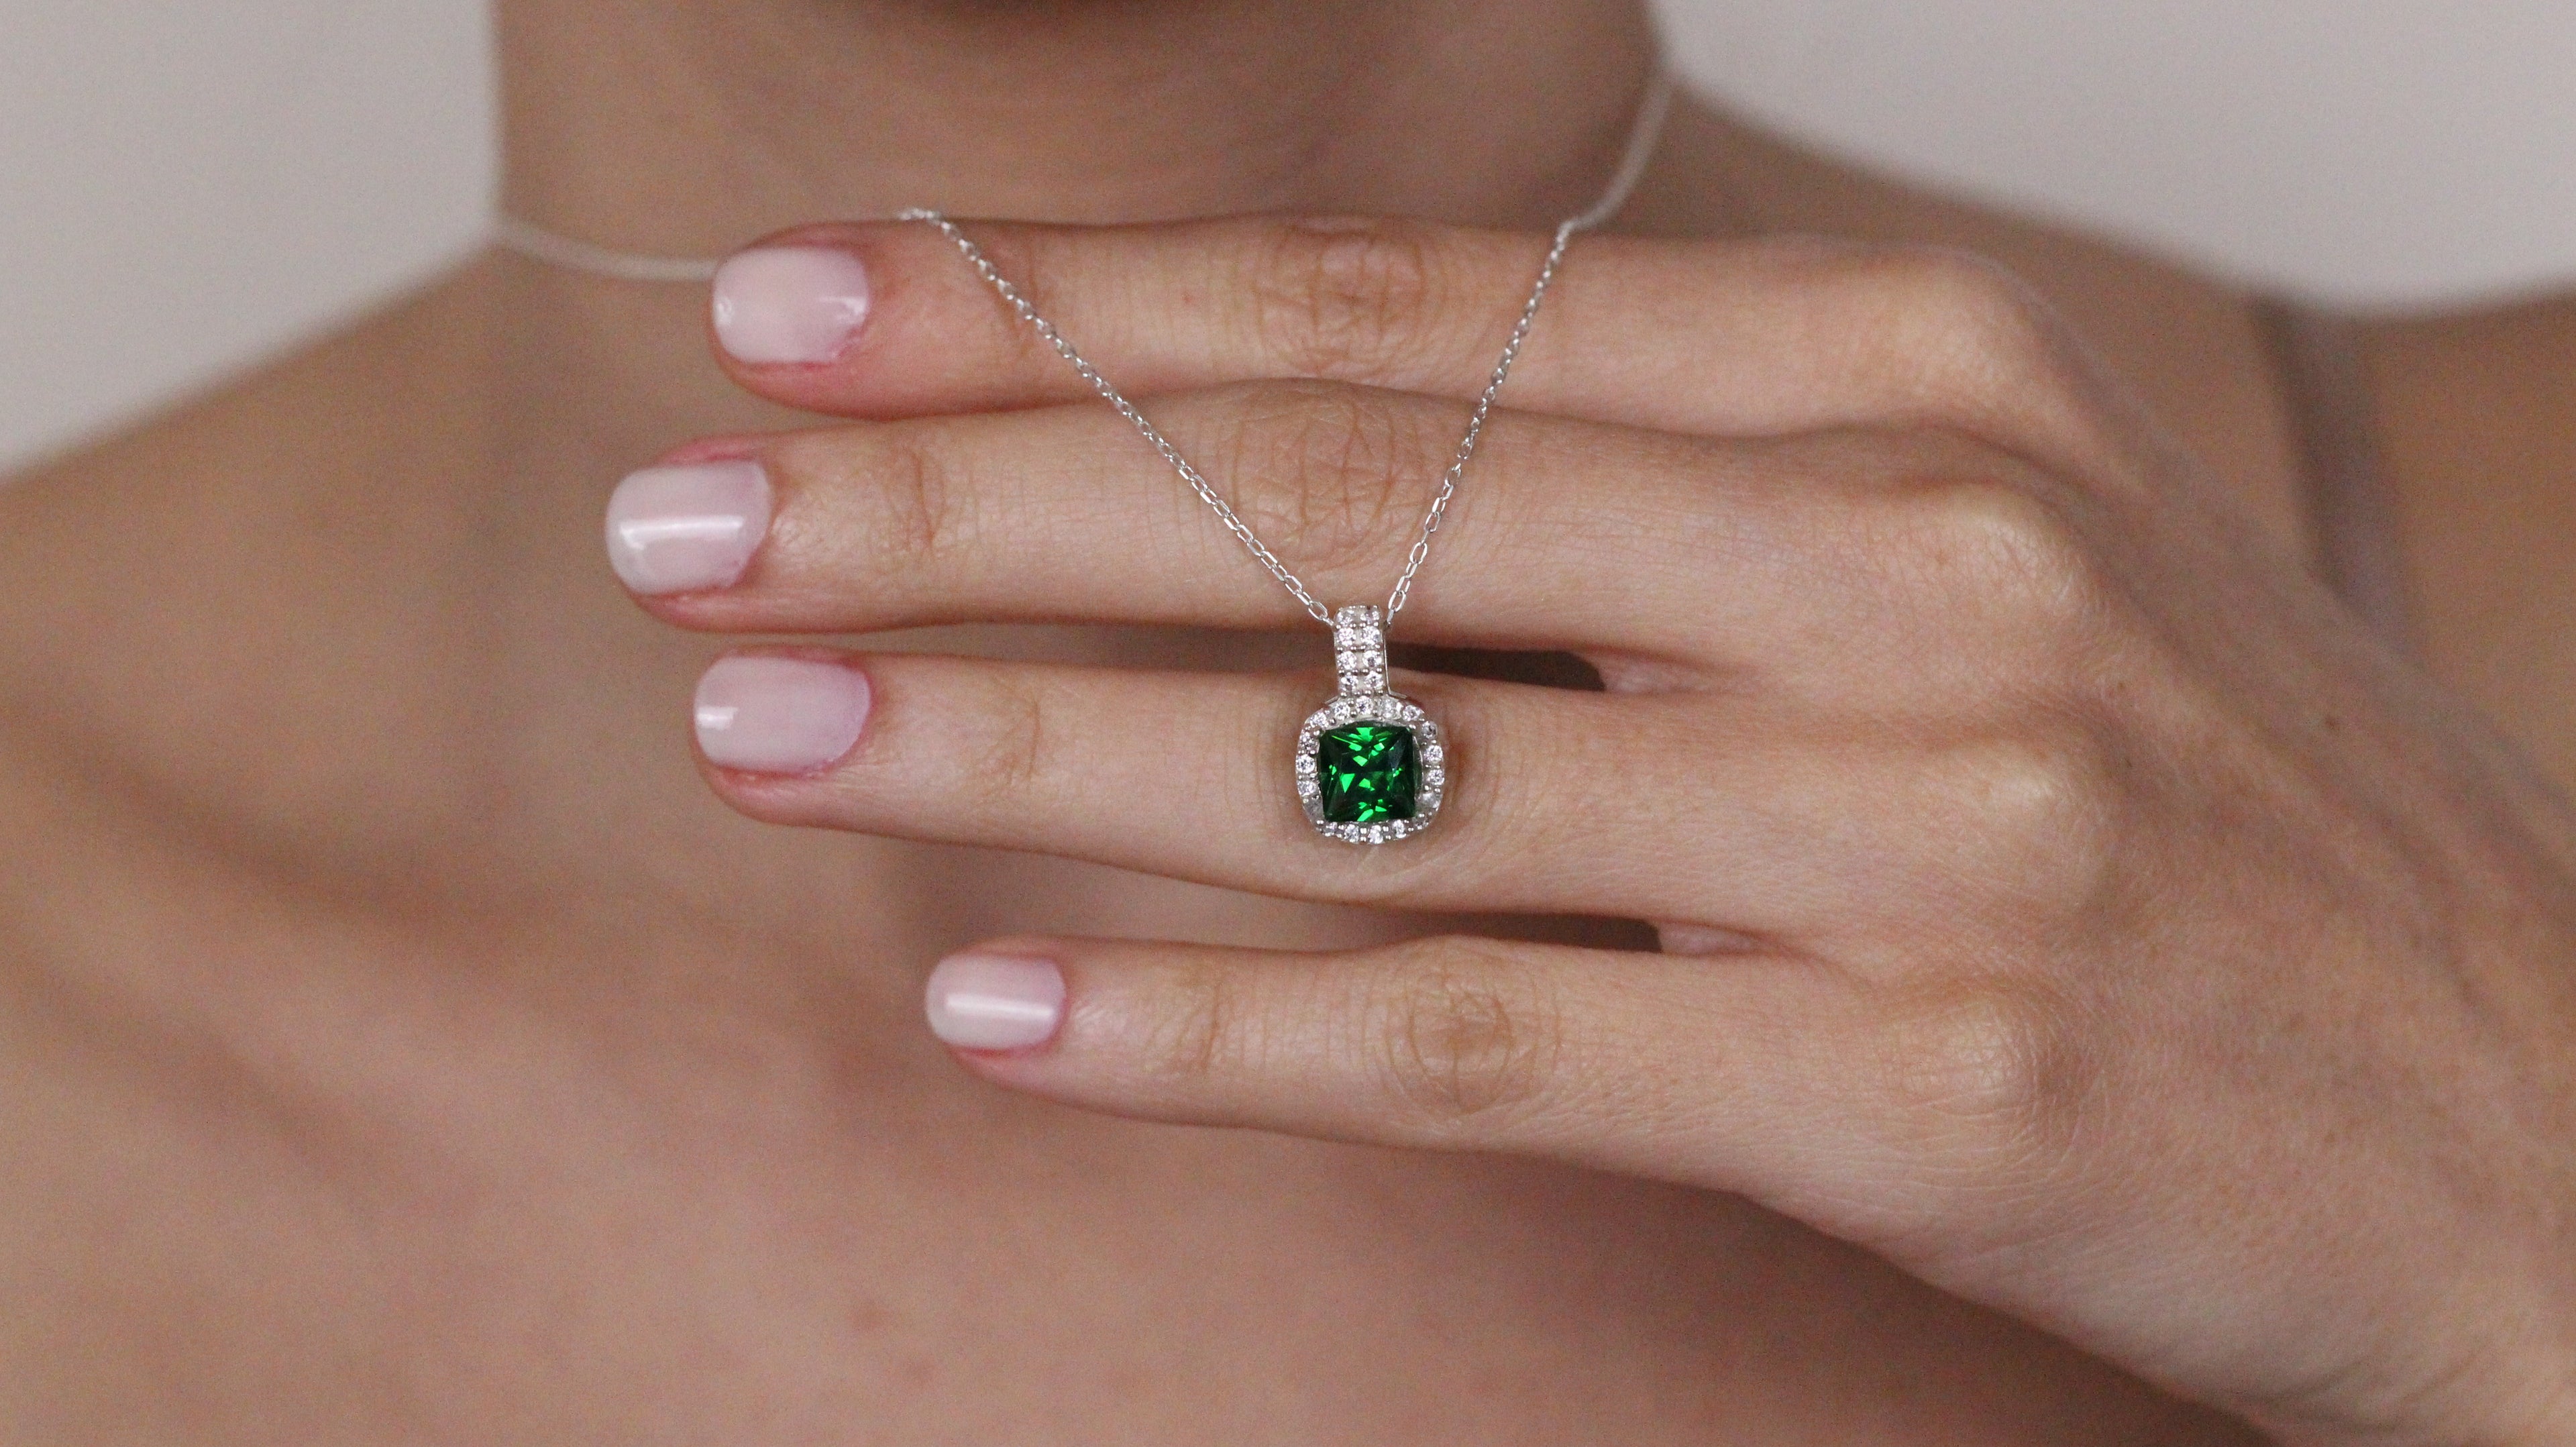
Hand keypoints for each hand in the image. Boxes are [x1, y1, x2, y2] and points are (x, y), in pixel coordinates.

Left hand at [618, 216, 2575, 1443]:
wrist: (2533, 1116)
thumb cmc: (2197, 821)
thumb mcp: (1959, 565)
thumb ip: (1648, 512)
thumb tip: (1279, 481)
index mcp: (1907, 381)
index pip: (1396, 313)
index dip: (1065, 309)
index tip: (801, 313)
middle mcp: (1918, 549)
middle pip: (1337, 498)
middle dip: (966, 502)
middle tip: (691, 521)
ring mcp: (1931, 812)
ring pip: (1369, 766)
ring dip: (1015, 747)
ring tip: (761, 736)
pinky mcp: (1926, 1072)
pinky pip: (1481, 1034)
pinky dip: (1215, 1032)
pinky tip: (997, 1006)